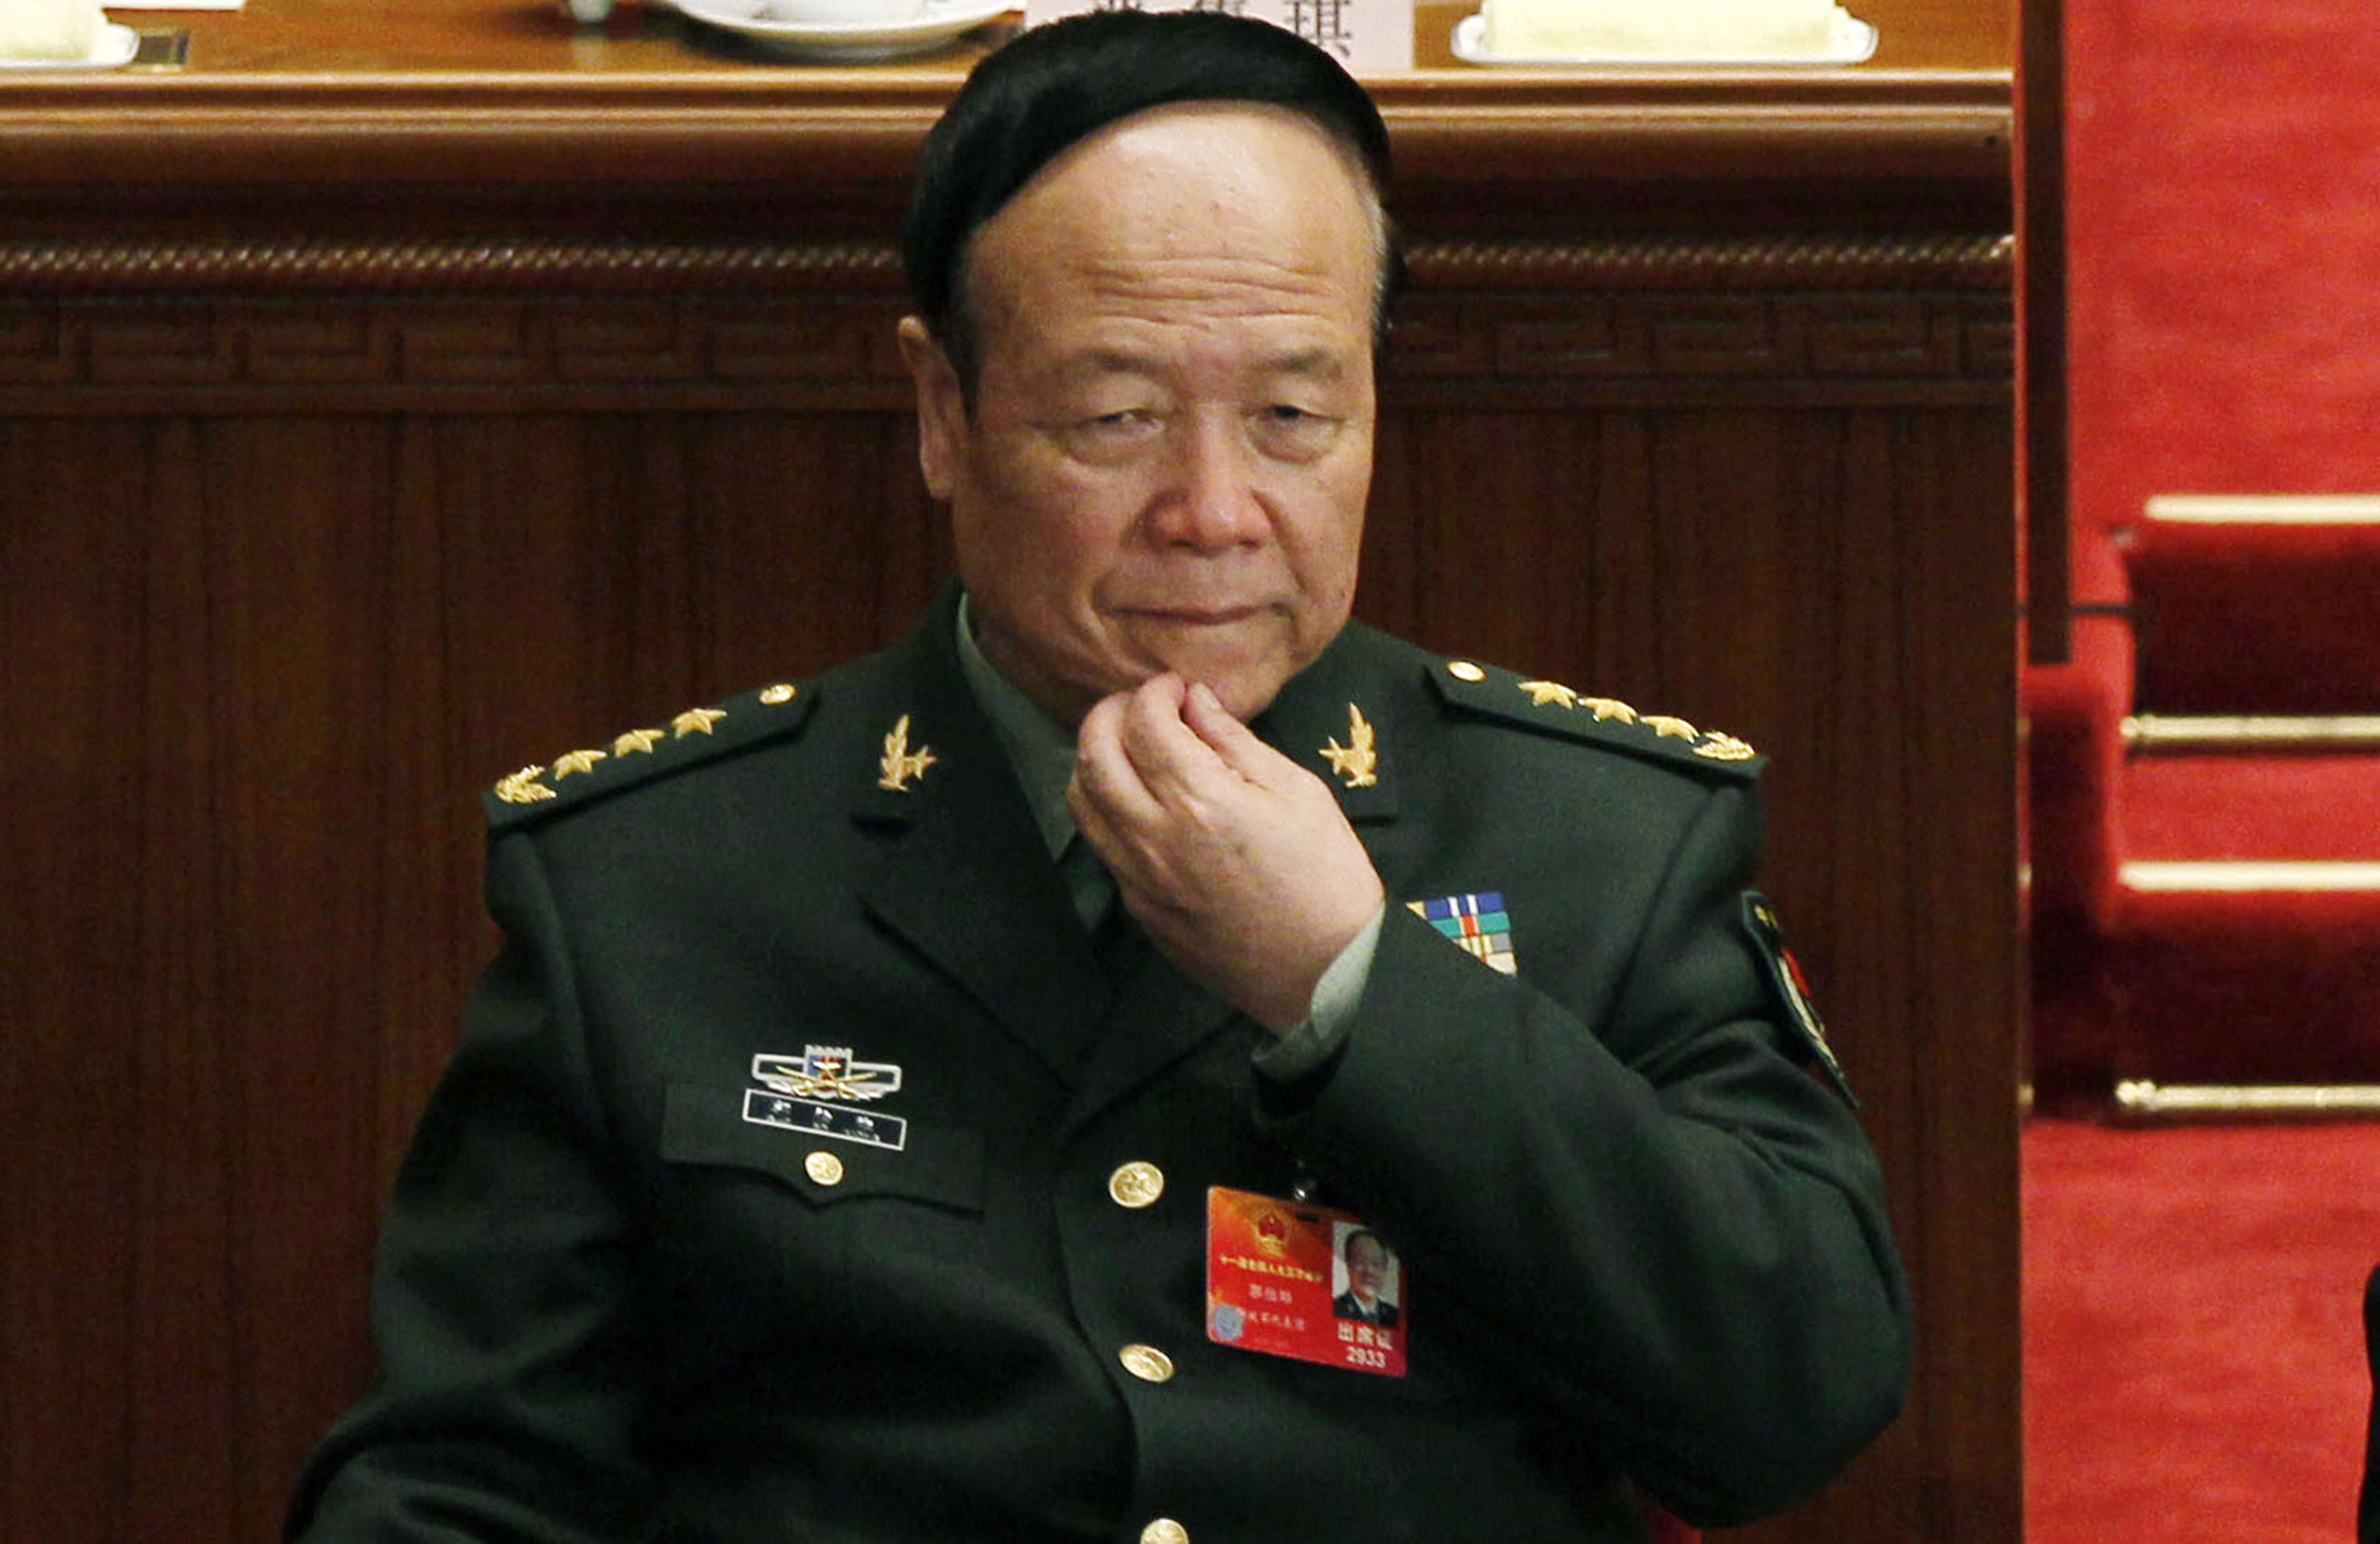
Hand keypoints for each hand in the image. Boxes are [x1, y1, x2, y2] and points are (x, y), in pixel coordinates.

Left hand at [1069, 675, 1384, 1033]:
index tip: (1178, 689)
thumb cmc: (1327, 876)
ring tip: (1130, 750)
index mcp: (1201, 799)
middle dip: (1110, 713)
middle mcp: (1154, 836)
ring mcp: (1138, 877)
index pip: (1144, 721)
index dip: (1156, 691)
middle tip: (1142, 706)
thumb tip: (1195, 700)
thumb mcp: (1298, 792)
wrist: (1325, 973)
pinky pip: (1100, 843)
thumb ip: (1235, 742)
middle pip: (1094, 753)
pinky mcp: (1138, 907)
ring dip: (1096, 760)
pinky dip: (1106, 807)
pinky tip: (1140, 801)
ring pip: (1081, 800)